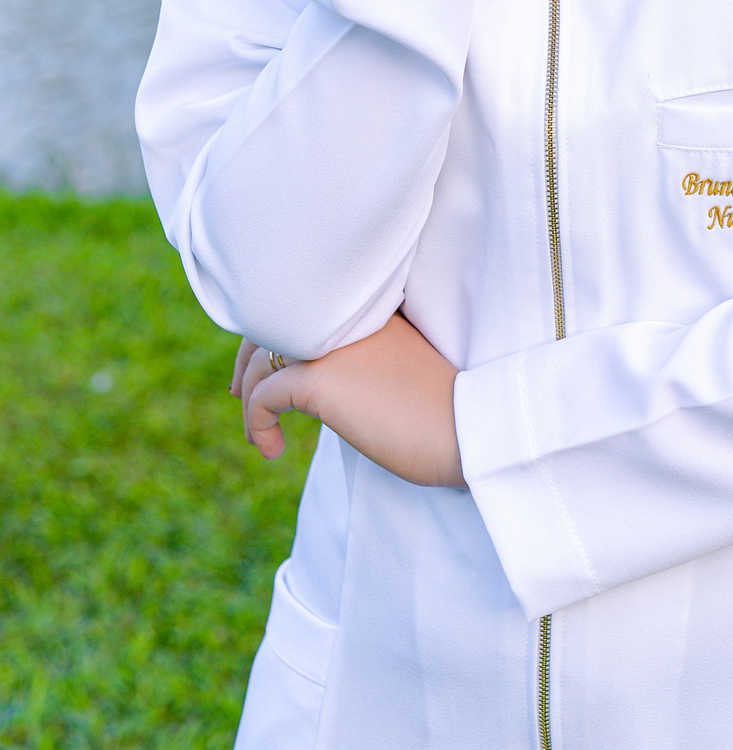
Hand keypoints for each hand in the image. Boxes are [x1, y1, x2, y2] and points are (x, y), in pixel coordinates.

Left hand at [233, 315, 465, 487]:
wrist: (468, 429)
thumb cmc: (441, 409)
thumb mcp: (394, 368)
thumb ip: (358, 357)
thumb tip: (318, 379)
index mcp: (366, 307)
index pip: (301, 305)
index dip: (273, 334)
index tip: (261, 371)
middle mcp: (344, 314)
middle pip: (271, 323)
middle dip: (248, 360)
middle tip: (241, 393)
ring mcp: (331, 343)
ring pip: (262, 360)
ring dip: (250, 401)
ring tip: (260, 436)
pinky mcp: (321, 379)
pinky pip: (263, 396)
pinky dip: (256, 424)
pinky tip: (272, 449)